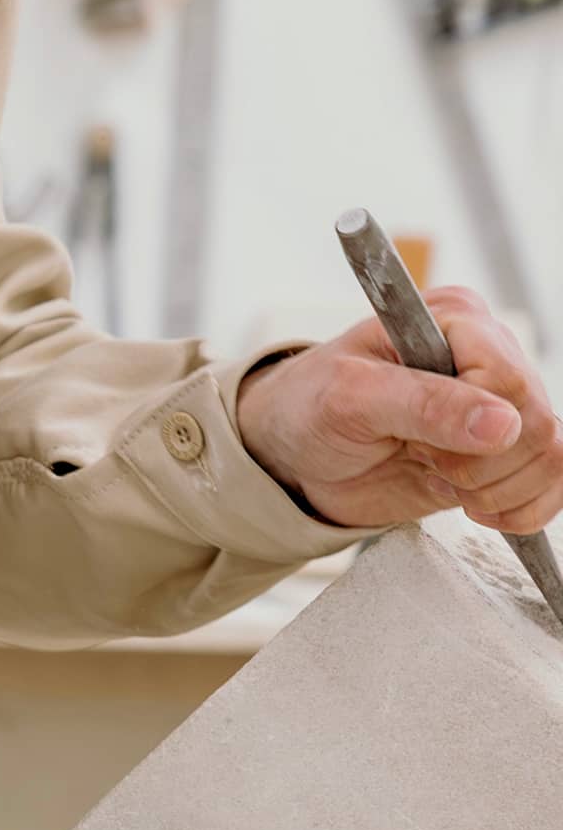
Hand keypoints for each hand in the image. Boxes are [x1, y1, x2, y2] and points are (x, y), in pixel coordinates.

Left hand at [237, 288, 562, 532]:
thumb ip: (422, 404)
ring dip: (496, 489)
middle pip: (538, 424)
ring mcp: (500, 407)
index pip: (508, 379)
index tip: (416, 440)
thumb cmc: (306, 407)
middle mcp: (489, 356)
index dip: (470, 425)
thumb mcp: (347, 397)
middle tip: (423, 461)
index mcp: (455, 319)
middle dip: (480, 465)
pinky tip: (475, 507)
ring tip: (439, 478)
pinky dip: (520, 510)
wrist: (293, 454)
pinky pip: (554, 485)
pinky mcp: (503, 453)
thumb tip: (502, 423)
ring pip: (553, 459)